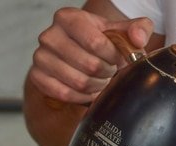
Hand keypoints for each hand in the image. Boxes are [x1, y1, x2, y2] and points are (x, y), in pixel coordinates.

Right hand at [29, 7, 152, 103]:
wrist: (78, 56)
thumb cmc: (102, 43)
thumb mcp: (122, 32)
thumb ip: (138, 29)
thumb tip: (139, 39)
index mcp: (68, 18)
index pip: (96, 43)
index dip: (114, 56)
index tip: (119, 59)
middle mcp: (49, 35)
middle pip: (89, 65)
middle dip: (107, 73)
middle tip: (111, 72)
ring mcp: (40, 57)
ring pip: (79, 82)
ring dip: (97, 86)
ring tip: (102, 80)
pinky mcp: (37, 77)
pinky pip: (65, 94)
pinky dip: (82, 97)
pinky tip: (90, 90)